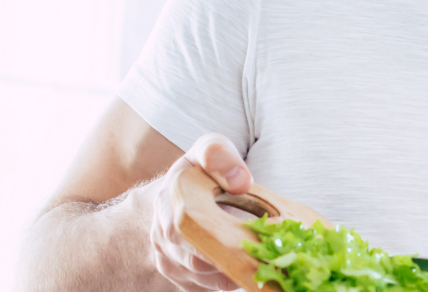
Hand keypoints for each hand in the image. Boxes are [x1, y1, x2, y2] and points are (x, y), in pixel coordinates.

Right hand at [147, 133, 254, 291]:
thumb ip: (219, 156)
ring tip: (261, 264)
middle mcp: (162, 234)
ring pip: (201, 278)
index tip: (242, 242)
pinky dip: (227, 282)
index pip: (182, 227)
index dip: (212, 238)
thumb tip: (241, 182)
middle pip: (194, 261)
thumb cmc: (202, 169)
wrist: (185, 191)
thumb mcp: (210, 149)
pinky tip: (248, 272)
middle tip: (265, 258)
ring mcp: (169, 258)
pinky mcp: (180, 276)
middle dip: (230, 261)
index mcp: (168, 201)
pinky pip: (204, 288)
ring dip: (231, 274)